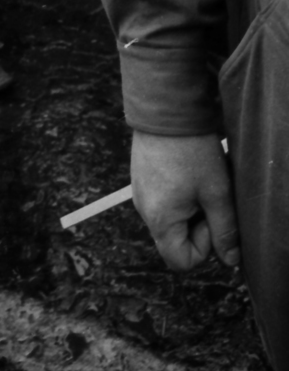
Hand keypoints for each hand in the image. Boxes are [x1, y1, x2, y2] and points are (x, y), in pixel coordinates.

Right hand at [131, 131, 239, 271]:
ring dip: (191, 207)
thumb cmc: (192, 152)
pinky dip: (179, 193)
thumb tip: (230, 259)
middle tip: (210, 196)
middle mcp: (144, 210)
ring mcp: (140, 193)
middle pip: (176, 238)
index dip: (204, 246)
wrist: (165, 109)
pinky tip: (188, 169)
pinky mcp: (141, 178)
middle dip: (199, 224)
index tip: (211, 216)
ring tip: (200, 180)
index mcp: (160, 219)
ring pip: (172, 218)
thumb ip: (224, 230)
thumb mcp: (217, 192)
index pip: (181, 260)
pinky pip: (163, 200)